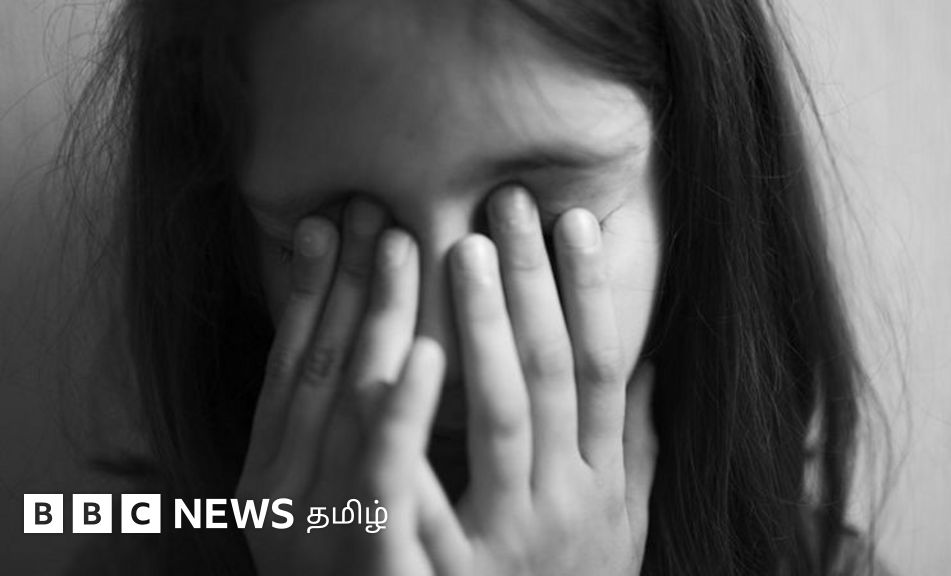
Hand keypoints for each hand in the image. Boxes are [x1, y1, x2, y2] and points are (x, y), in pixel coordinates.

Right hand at [235, 199, 451, 575]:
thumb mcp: (342, 510)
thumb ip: (352, 444)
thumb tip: (383, 362)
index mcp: (278, 482)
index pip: (296, 371)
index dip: (310, 295)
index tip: (332, 224)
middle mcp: (285, 502)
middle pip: (319, 372)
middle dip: (347, 287)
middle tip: (373, 207)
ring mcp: (321, 534)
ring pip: (346, 410)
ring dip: (373, 322)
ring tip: (404, 243)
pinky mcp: (367, 565)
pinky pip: (383, 484)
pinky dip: (399, 417)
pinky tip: (426, 354)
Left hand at [429, 187, 657, 575]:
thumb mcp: (621, 530)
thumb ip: (635, 450)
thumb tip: (648, 367)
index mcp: (600, 485)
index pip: (601, 369)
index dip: (591, 295)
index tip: (575, 224)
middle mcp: (564, 503)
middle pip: (550, 374)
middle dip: (529, 286)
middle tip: (503, 207)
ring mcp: (507, 538)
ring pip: (497, 413)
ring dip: (480, 328)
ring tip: (453, 249)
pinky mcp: (447, 573)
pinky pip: (422, 493)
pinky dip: (408, 428)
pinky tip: (393, 361)